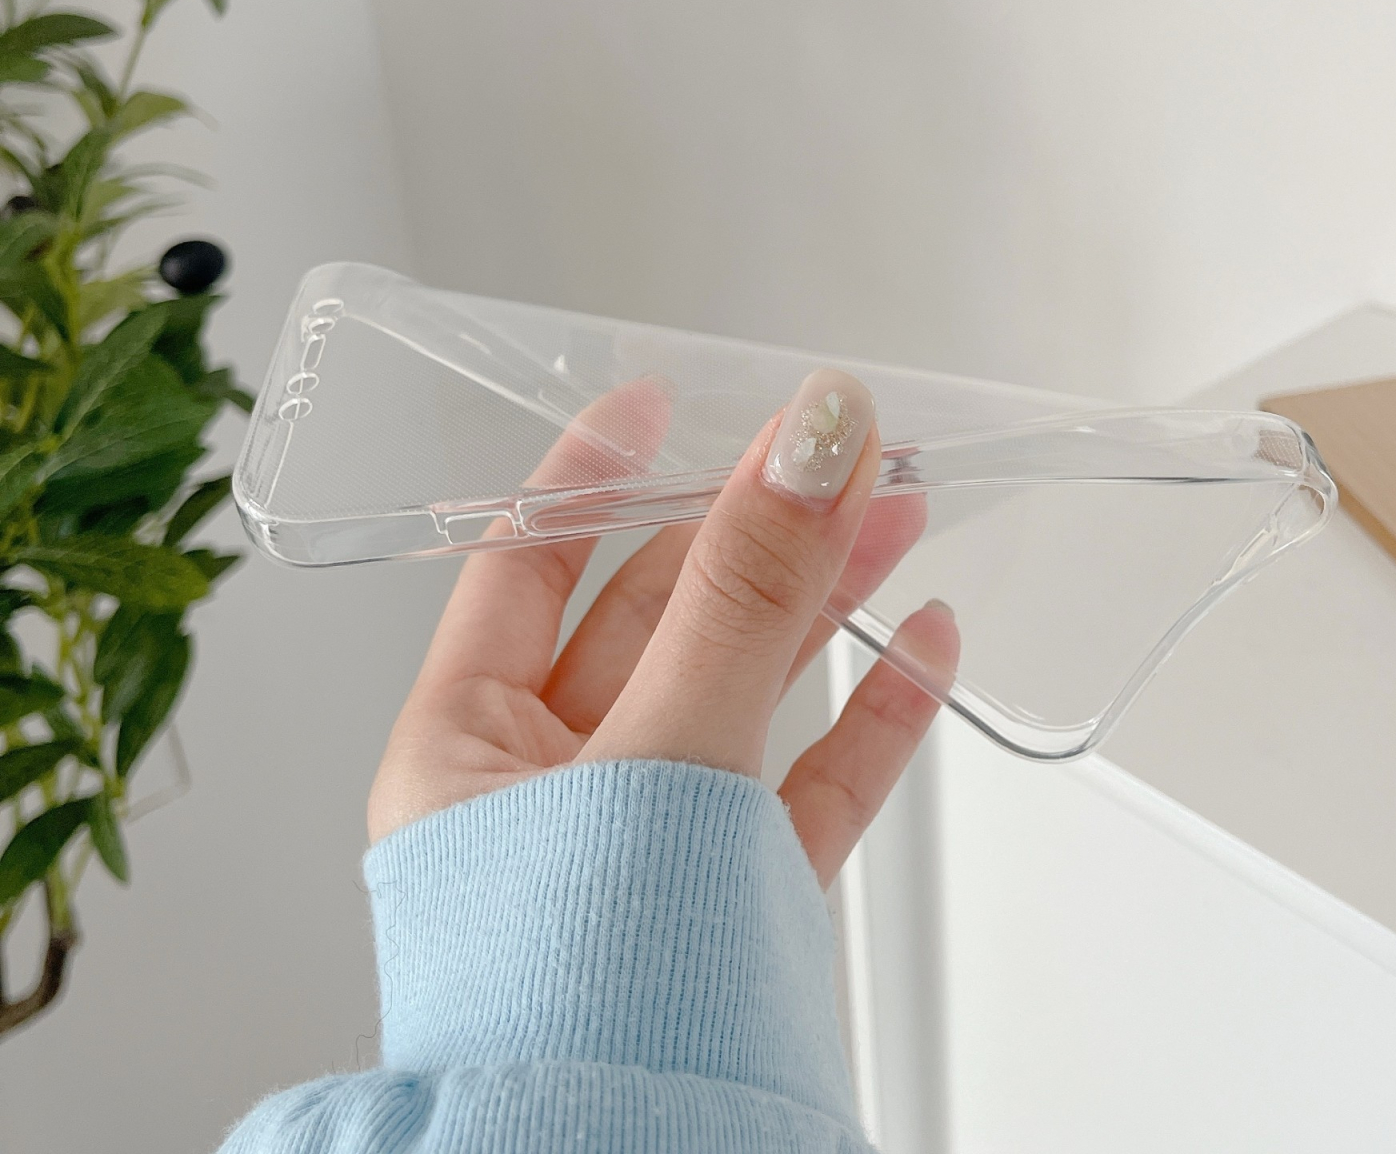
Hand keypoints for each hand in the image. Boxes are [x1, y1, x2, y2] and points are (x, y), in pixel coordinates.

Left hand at [368, 368, 958, 887]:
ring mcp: (652, 845)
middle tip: (836, 448)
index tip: (662, 393)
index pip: (528, 564)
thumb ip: (747, 594)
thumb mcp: (666, 759)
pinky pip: (811, 779)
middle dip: (750, 524)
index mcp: (466, 747)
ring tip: (895, 512)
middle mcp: (552, 791)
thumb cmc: (590, 1010)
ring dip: (823, 597)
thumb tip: (808, 435)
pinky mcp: (742, 903)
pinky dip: (872, 710)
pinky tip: (921, 645)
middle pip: (659, 613)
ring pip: (746, 685)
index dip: (596, 469)